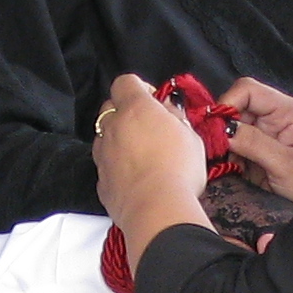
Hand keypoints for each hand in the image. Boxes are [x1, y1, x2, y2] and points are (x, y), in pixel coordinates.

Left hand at [92, 72, 214, 271]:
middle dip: (126, 112)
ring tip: (142, 155)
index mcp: (136, 109)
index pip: (125, 82)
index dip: (139, 87)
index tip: (154, 101)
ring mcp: (103, 155)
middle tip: (149, 128)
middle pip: (109, 108)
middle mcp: (113, 128)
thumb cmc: (179, 169)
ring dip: (118, 139)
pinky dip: (116, 166)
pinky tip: (136, 178)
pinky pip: (105, 165)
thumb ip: (175, 117)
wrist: (158, 210)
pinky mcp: (101, 181)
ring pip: (104, 137)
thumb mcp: (191, 136)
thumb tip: (167, 110)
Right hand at [216, 77, 292, 203]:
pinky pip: (237, 148)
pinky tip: (236, 171)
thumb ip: (253, 143)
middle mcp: (277, 118)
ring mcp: (269, 135)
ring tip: (231, 166)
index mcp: (288, 111)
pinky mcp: (262, 152)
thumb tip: (223, 129)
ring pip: (234, 130)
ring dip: (226, 147)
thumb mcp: (286, 164)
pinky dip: (231, 159)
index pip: (248, 90)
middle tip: (217, 151)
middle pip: (237, 109)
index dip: (227, 103)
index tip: (214, 127)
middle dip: (223, 129)